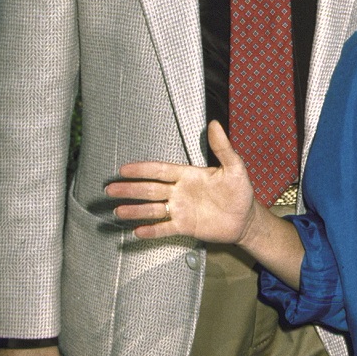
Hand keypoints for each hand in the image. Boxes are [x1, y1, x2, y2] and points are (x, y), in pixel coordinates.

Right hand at [108, 120, 257, 243]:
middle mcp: (180, 192)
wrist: (246, 219)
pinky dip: (151, 230)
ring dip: (135, 210)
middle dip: (130, 189)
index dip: (142, 169)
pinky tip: (137, 231)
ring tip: (118, 211)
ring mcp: (181, 210)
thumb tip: (215, 124)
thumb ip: (222, 147)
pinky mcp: (185, 227)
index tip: (123, 169)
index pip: (160, 170)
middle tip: (110, 189)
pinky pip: (164, 228)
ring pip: (153, 209)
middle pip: (150, 189)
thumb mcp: (234, 167)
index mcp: (188, 175)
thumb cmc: (240, 191)